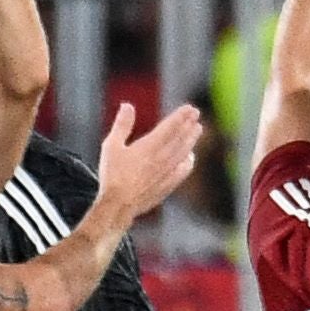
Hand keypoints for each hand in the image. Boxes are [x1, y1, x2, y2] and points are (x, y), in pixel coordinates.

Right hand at [93, 95, 206, 220]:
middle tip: (196, 115)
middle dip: (189, 125)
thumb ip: (122, 125)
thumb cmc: (112, 175)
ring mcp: (166, 173)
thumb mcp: (111, 146)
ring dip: (191, 140)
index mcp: (149, 146)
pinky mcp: (167, 186)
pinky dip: (188, 162)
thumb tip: (127, 105)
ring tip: (197, 130)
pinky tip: (190, 158)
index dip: (181, 116)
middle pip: (180, 138)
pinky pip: (182, 171)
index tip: (190, 108)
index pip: (170, 127)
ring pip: (183, 153)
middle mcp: (162, 158)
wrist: (118, 205)